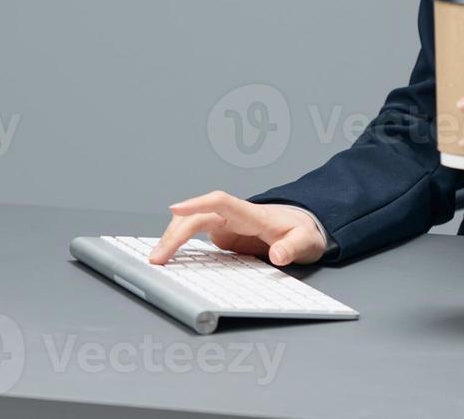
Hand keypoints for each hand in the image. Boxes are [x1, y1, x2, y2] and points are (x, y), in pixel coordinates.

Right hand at [148, 190, 325, 266]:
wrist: (304, 226)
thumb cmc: (303, 232)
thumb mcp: (306, 242)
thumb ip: (293, 248)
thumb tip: (277, 256)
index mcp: (252, 214)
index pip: (219, 202)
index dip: (197, 204)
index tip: (175, 208)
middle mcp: (234, 215)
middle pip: (197, 215)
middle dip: (174, 234)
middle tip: (158, 258)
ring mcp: (226, 223)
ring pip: (191, 222)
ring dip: (172, 237)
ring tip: (157, 259)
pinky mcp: (222, 233)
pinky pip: (194, 232)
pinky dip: (178, 241)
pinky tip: (166, 255)